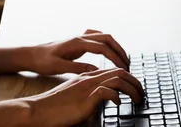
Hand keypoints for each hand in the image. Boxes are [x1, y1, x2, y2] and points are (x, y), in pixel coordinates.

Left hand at [25, 29, 129, 75]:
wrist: (30, 54)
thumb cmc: (42, 61)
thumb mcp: (58, 67)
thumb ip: (77, 68)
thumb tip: (96, 70)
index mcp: (76, 43)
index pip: (102, 48)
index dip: (115, 58)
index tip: (123, 68)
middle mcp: (79, 37)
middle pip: (107, 38)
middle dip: (120, 50)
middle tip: (127, 63)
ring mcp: (79, 38)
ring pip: (103, 36)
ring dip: (114, 45)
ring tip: (122, 59)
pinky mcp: (77, 41)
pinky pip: (96, 37)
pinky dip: (106, 42)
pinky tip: (108, 50)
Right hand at [27, 68, 143, 126]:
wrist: (38, 110)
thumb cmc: (54, 107)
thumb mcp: (74, 96)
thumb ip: (88, 94)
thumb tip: (104, 98)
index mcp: (86, 76)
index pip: (113, 71)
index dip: (128, 78)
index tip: (135, 88)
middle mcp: (88, 78)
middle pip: (119, 71)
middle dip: (135, 81)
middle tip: (142, 93)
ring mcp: (87, 86)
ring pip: (117, 79)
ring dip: (132, 89)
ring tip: (138, 99)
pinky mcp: (85, 97)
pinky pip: (107, 92)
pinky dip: (117, 96)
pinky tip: (118, 103)